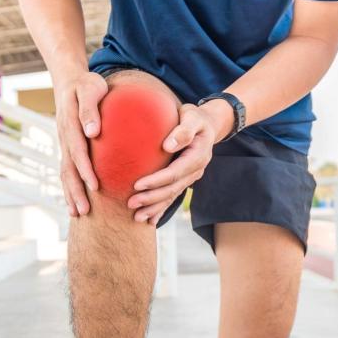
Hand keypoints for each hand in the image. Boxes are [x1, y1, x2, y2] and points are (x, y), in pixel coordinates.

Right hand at [53, 71, 107, 216]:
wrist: (69, 80)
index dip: (85, 169)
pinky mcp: (66, 147)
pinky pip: (66, 170)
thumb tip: (92, 132)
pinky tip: (74, 202)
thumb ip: (90, 109)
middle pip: (68, 168)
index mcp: (70, 124)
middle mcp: (64, 137)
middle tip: (84, 211)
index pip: (78, 150)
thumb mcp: (91, 89)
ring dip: (70, 193)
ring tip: (77, 213)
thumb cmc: (86, 84)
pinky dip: (68, 187)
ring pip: (65, 172)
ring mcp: (63, 143)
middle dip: (76, 190)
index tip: (94, 185)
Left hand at [128, 99, 233, 224]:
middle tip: (130, 204)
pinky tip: (150, 220)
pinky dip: (161, 209)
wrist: (208, 124)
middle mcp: (196, 170)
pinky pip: (173, 196)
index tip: (137, 185)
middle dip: (151, 199)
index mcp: (197, 155)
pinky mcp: (185, 180)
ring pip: (172, 196)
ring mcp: (191, 177)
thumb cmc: (195, 117)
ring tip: (136, 217)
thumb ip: (183, 130)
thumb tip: (168, 146)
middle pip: (172, 188)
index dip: (156, 180)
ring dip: (154, 208)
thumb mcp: (192, 116)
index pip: (174, 172)